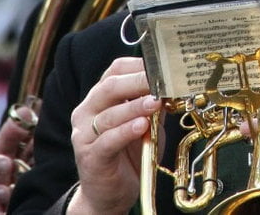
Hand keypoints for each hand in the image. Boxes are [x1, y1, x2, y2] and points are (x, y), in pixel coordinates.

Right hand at [67, 57, 162, 214]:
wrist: (109, 194)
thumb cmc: (128, 154)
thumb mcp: (145, 124)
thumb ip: (154, 106)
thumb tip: (174, 86)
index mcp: (99, 98)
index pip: (114, 71)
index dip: (138, 65)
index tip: (162, 65)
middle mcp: (87, 111)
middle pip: (110, 87)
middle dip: (138, 81)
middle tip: (161, 80)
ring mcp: (84, 134)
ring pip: (109, 114)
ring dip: (135, 106)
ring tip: (155, 102)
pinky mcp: (90, 156)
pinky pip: (107, 141)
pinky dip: (125, 131)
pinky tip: (141, 126)